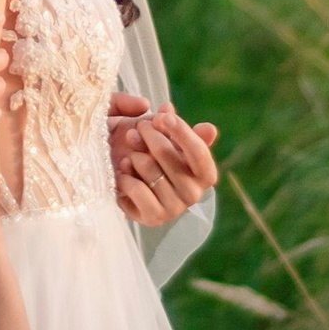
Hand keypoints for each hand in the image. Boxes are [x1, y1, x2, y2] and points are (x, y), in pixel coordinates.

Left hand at [109, 90, 219, 224]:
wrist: (131, 186)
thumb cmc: (153, 155)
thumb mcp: (165, 136)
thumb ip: (174, 124)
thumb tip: (176, 112)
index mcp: (205, 173)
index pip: (198, 151)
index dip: (181, 132)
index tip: (162, 116)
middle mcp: (194, 193)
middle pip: (166, 154)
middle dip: (148, 135)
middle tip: (138, 127)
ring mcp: (175, 208)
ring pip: (148, 169)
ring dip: (134, 155)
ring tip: (131, 152)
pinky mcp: (153, 217)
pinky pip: (136, 189)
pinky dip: (126, 176)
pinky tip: (124, 171)